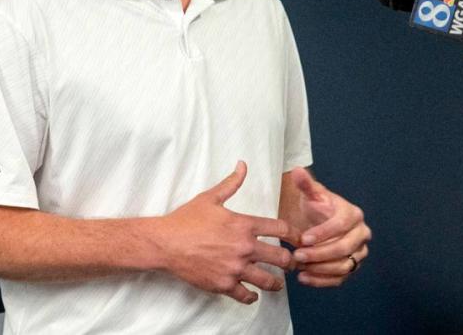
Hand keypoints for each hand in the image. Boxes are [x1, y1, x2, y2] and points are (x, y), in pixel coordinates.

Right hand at [158, 161, 299, 303]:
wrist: (165, 242)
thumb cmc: (186, 219)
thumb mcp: (209, 198)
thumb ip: (231, 183)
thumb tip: (243, 165)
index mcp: (244, 225)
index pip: (282, 229)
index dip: (294, 234)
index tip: (296, 239)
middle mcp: (244, 248)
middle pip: (282, 259)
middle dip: (289, 262)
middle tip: (289, 264)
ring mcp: (235, 268)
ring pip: (269, 281)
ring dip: (276, 283)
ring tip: (276, 282)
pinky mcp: (224, 284)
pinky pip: (247, 296)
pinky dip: (252, 296)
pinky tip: (252, 293)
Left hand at [288, 167, 370, 287]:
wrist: (317, 220)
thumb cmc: (315, 206)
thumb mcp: (310, 194)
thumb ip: (305, 183)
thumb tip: (298, 171)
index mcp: (353, 215)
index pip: (341, 226)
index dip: (324, 233)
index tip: (303, 239)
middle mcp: (361, 234)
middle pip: (344, 248)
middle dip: (320, 253)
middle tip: (297, 256)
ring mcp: (359, 252)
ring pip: (345, 266)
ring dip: (321, 269)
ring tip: (299, 268)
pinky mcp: (351, 266)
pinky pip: (341, 278)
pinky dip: (323, 281)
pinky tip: (304, 279)